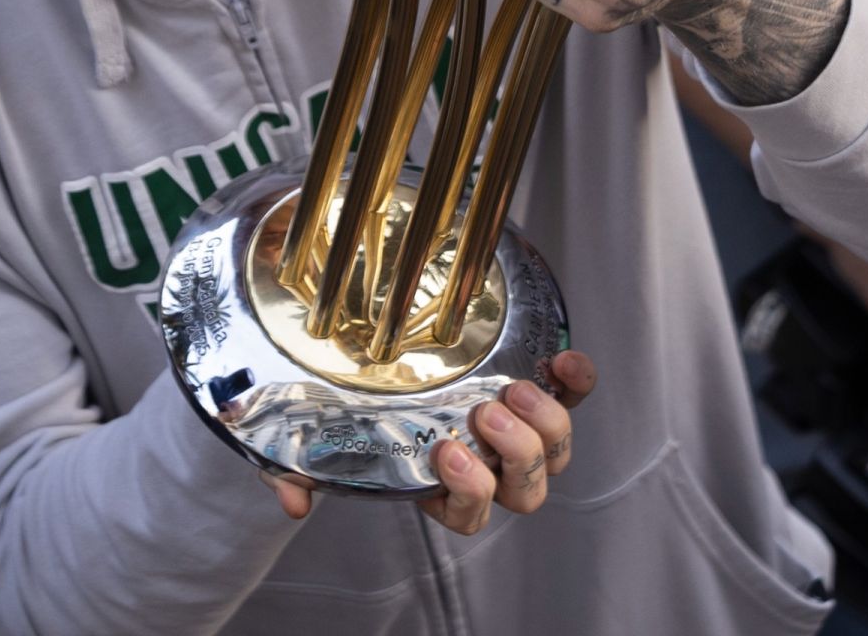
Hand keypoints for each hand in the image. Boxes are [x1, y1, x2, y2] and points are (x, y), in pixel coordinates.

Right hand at [259, 350, 597, 526]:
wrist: (375, 354)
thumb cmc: (352, 414)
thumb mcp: (318, 442)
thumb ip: (300, 471)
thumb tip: (292, 502)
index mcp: (441, 488)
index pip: (467, 513)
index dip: (467, 492)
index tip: (447, 453)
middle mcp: (487, 467)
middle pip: (523, 491)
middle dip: (513, 455)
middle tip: (486, 414)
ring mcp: (518, 432)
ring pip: (554, 453)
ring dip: (545, 425)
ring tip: (516, 388)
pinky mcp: (537, 392)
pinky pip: (572, 398)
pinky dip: (575, 383)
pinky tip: (564, 362)